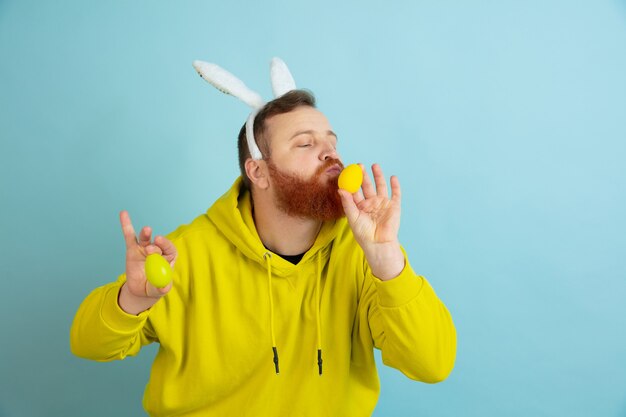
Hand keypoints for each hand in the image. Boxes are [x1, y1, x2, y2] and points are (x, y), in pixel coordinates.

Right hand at [118, 211, 176, 313]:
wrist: (141, 290)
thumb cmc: (154, 287)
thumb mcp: (159, 289)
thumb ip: (162, 287)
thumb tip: (164, 287)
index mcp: (168, 258)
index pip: (170, 249)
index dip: (166, 245)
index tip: (160, 243)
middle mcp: (157, 250)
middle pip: (157, 244)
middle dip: (155, 245)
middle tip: (150, 249)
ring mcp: (144, 248)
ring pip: (145, 239)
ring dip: (146, 234)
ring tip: (147, 230)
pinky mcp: (132, 249)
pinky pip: (129, 236)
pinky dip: (126, 224)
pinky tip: (123, 213)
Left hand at [338, 164, 404, 279]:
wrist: (379, 243)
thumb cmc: (363, 233)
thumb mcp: (353, 217)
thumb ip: (347, 203)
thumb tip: (340, 189)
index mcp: (359, 206)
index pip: (354, 190)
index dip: (351, 180)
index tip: (348, 170)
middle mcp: (371, 203)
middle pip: (366, 186)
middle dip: (363, 175)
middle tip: (359, 165)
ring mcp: (382, 204)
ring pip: (380, 186)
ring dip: (378, 176)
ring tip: (374, 165)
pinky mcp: (394, 206)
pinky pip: (395, 194)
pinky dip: (395, 186)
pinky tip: (392, 177)